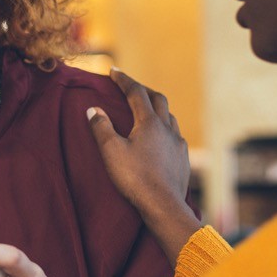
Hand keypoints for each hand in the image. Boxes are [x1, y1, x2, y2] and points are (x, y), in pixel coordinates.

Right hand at [86, 69, 198, 264]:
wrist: (163, 205)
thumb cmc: (135, 178)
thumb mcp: (111, 151)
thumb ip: (101, 127)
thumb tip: (93, 109)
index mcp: (149, 122)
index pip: (136, 92)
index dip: (124, 79)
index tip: (113, 71)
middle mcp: (167, 128)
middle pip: (158, 99)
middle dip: (143, 90)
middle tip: (130, 88)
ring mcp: (178, 143)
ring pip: (170, 116)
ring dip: (157, 108)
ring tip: (146, 111)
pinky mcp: (183, 158)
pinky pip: (175, 135)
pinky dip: (165, 128)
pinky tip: (160, 138)